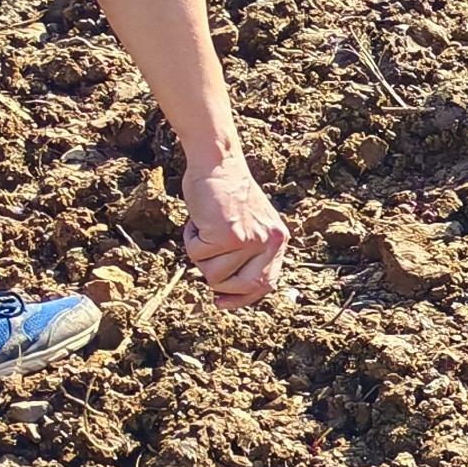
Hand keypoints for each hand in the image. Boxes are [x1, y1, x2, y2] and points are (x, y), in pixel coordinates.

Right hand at [181, 148, 287, 306]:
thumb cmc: (227, 194)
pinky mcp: (227, 235)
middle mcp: (269, 242)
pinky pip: (197, 255)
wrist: (218, 164)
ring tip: (204, 227)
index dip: (242, 298)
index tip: (221, 302)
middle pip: (241, 286)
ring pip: (213, 273)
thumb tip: (226, 294)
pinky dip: (190, 239)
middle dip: (217, 282)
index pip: (265, 283)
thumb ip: (248, 254)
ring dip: (199, 254)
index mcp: (277, 241)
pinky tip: (197, 220)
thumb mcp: (250, 224)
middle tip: (206, 259)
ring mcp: (249, 240)